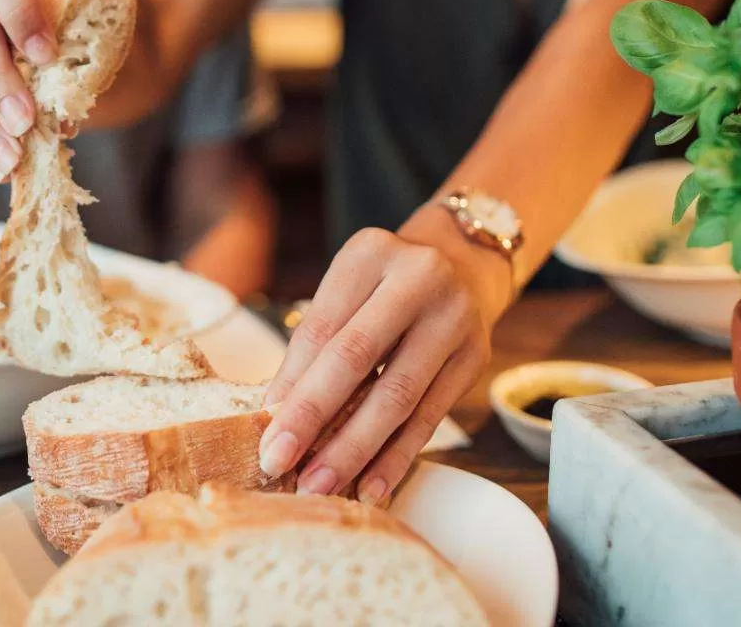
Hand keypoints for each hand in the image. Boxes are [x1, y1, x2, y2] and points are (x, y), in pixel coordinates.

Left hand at [259, 228, 499, 506]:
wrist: (462, 266)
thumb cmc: (384, 288)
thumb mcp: (346, 294)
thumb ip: (314, 346)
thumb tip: (276, 415)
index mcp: (371, 254)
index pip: (322, 327)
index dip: (291, 383)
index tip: (265, 432)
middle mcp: (419, 278)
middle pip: (357, 357)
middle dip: (313, 417)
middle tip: (280, 463)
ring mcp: (454, 318)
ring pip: (397, 396)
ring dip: (355, 449)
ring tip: (321, 484)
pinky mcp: (475, 358)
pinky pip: (429, 418)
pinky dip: (397, 457)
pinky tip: (372, 487)